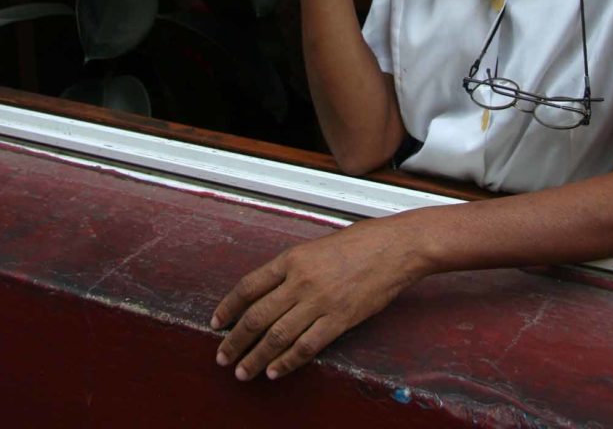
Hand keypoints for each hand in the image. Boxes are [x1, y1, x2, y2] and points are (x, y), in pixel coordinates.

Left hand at [211, 214, 428, 379]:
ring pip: (277, 336)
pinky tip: (275, 371)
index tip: (217, 322)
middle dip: (235, 340)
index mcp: (292, 258)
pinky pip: (306, 347)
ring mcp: (319, 302)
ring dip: (256, 357)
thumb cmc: (361, 241)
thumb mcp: (318, 246)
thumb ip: (294, 267)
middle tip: (222, 356)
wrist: (395, 247)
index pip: (249, 286)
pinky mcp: (339, 320)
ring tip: (243, 371)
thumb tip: (272, 290)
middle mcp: (300, 281)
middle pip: (257, 316)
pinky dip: (287, 362)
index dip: (228, 307)